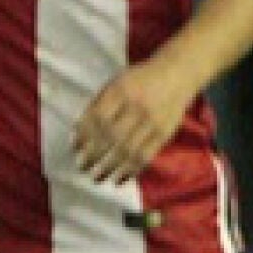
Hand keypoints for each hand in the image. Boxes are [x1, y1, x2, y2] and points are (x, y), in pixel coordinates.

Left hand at [73, 60, 198, 183]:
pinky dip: (131, 171)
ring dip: (110, 168)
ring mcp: (153, 121)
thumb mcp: (117, 82)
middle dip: (94, 155)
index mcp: (121, 90)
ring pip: (128, 150)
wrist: (178, 73)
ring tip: (97, 178)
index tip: (74, 149)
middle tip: (82, 167)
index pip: (97, 118)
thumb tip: (78, 135)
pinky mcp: (166, 133)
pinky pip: (146, 156)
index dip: (83, 136)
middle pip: (111, 137)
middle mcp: (137, 106)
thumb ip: (99, 104)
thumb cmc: (141, 79)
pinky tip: (120, 180)